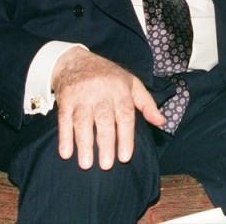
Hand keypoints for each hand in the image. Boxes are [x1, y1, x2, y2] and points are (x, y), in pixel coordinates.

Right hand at [51, 47, 164, 169]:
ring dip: (84, 143)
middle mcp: (101, 93)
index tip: (125, 157)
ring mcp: (82, 96)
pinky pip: (64, 119)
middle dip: (106, 143)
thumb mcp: (132, 83)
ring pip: (83, 121)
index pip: (125, 115)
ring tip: (86, 164)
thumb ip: (147, 104)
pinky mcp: (65, 99)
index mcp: (120, 90)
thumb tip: (161, 122)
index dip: (126, 136)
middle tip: (107, 165)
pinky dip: (64, 136)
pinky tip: (66, 153)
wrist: (75, 61)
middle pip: (104, 120)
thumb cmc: (108, 76)